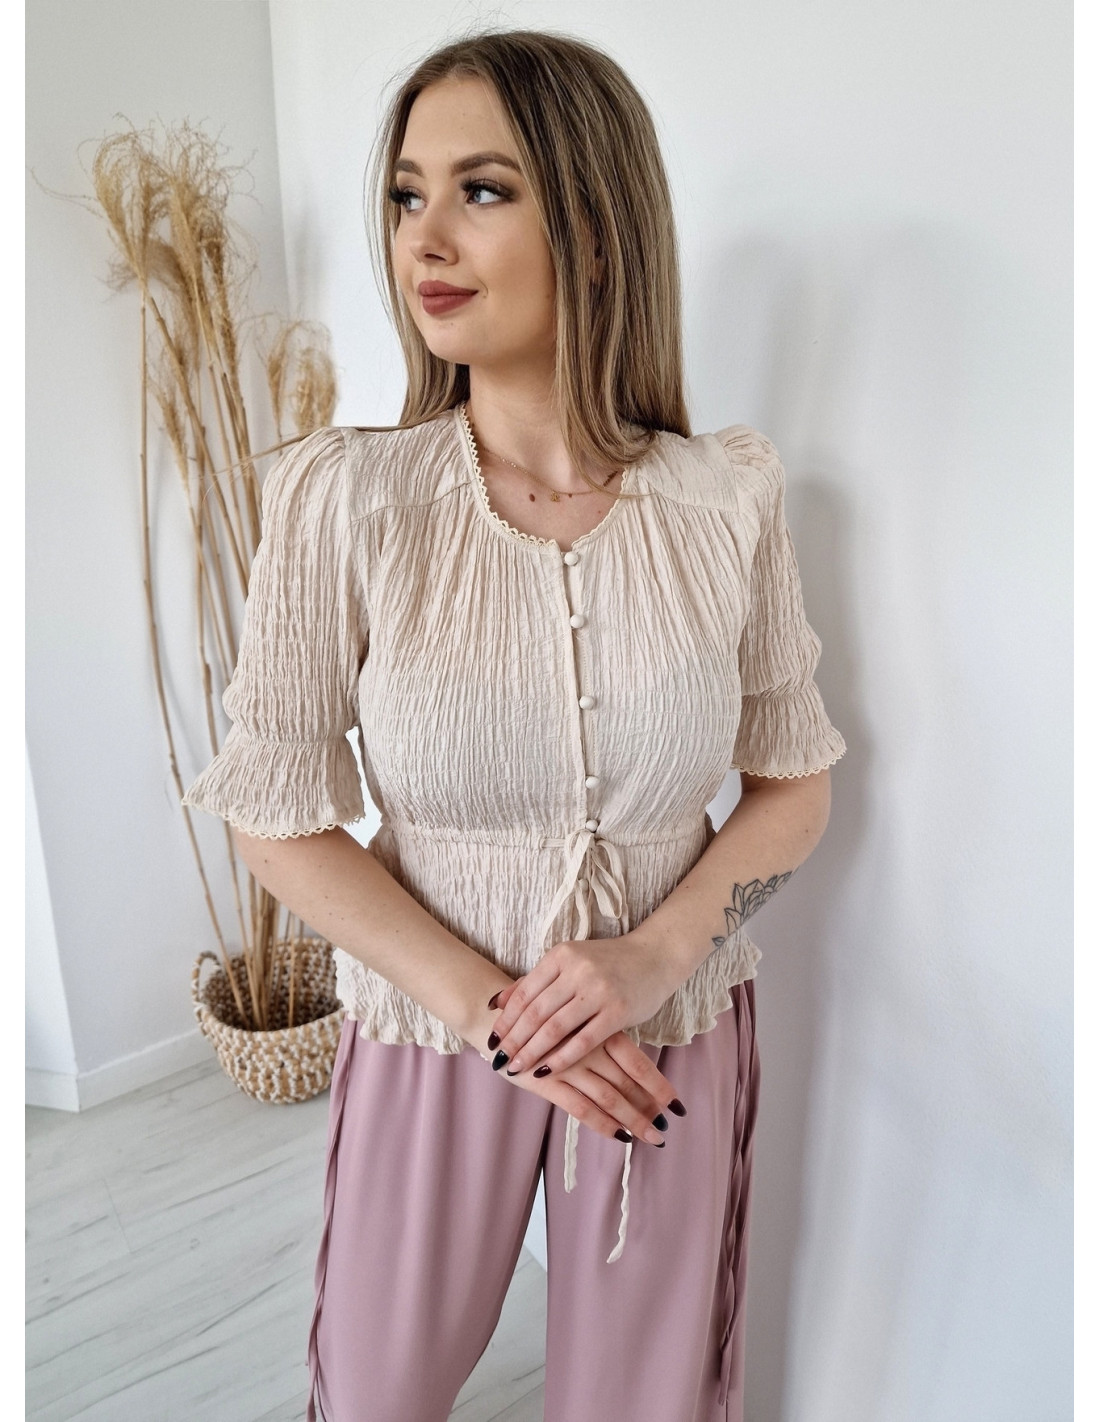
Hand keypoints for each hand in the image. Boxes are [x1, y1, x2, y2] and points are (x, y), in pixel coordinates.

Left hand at [486, 929, 679, 1077]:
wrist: (654, 955)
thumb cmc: (608, 962)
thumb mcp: (570, 962)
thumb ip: (535, 981)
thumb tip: (497, 1002)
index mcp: (561, 956)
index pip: (525, 992)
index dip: (506, 1018)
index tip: (492, 1038)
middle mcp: (577, 970)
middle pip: (535, 1012)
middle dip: (514, 1039)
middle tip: (498, 1059)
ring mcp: (598, 990)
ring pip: (555, 1028)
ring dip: (532, 1052)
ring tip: (516, 1067)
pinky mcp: (618, 1011)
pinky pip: (583, 1041)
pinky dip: (562, 1058)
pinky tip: (546, 1071)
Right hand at [505, 1030, 680, 1145]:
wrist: (500, 1017)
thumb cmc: (544, 1018)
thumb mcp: (578, 1020)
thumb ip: (602, 1037)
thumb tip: (633, 1067)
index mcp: (600, 1029)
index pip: (637, 1062)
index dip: (658, 1085)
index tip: (677, 1105)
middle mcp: (588, 1047)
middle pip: (628, 1084)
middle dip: (650, 1108)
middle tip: (667, 1128)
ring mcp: (568, 1065)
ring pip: (610, 1098)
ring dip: (634, 1121)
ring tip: (653, 1138)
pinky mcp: (547, 1082)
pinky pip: (581, 1108)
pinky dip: (603, 1124)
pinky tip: (620, 1136)